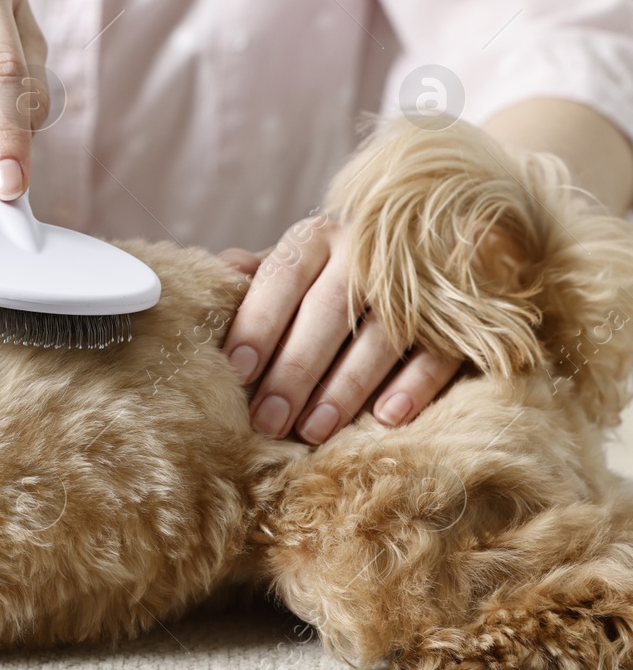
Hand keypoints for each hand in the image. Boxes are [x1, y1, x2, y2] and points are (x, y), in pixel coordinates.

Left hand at [219, 214, 461, 443]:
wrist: (417, 262)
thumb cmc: (322, 284)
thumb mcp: (285, 275)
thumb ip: (250, 280)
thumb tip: (212, 278)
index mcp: (315, 239)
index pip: (283, 276)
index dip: (259, 322)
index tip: (238, 369)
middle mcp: (366, 251)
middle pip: (329, 310)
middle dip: (295, 369)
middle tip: (268, 419)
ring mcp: (416, 281)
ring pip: (382, 334)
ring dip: (346, 386)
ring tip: (313, 430)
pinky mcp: (457, 317)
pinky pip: (438, 351)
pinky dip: (413, 385)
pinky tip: (385, 418)